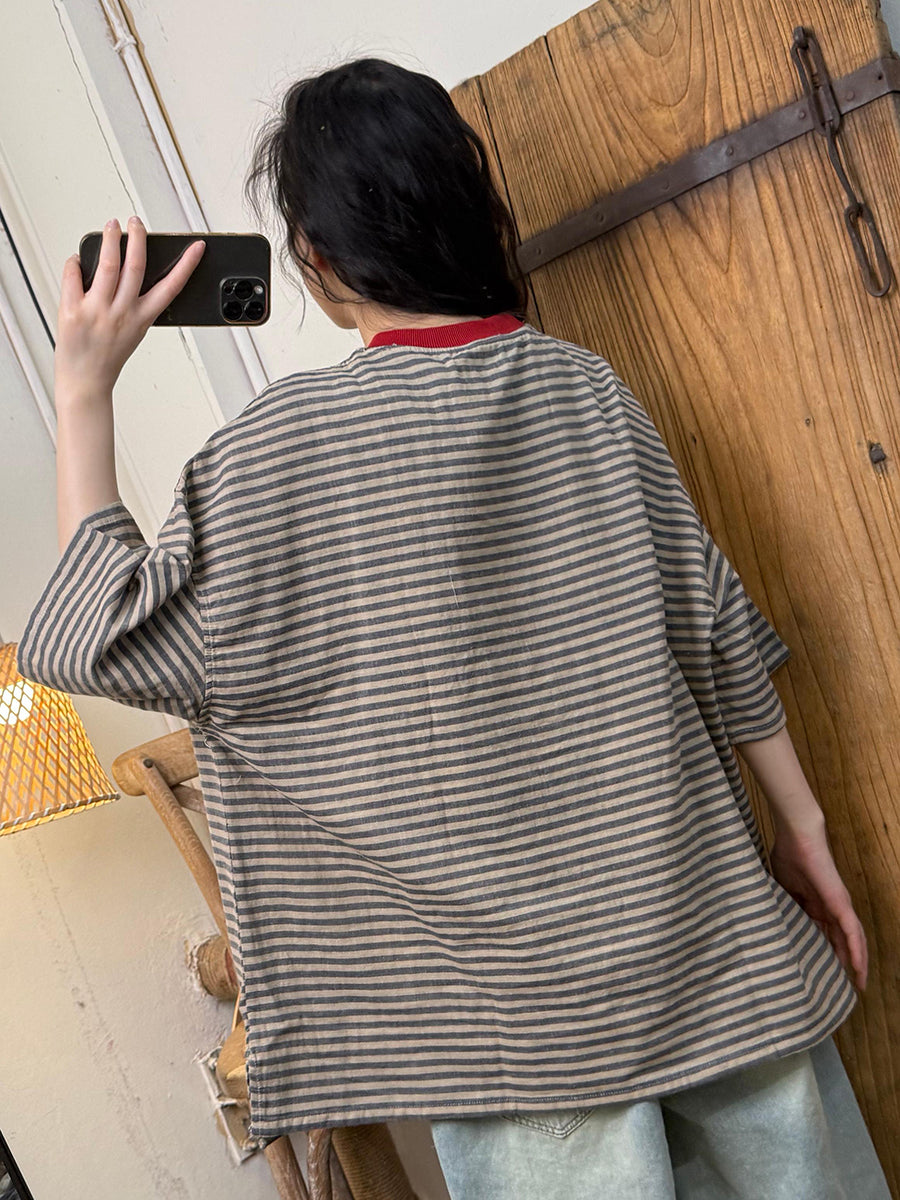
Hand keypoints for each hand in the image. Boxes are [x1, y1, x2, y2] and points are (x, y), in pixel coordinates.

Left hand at [55, 216, 204, 395]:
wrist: (85, 381)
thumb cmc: (108, 357)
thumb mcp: (133, 332)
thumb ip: (132, 303)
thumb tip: (123, 267)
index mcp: (142, 318)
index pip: (171, 287)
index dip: (186, 265)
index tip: (197, 247)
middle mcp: (122, 312)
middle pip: (136, 265)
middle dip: (138, 238)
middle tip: (136, 223)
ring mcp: (97, 310)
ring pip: (109, 264)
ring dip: (111, 239)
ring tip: (112, 226)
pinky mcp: (72, 310)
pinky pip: (73, 275)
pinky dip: (76, 262)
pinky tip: (78, 259)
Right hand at [768, 822, 867, 990]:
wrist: (796, 837)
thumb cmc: (788, 856)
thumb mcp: (783, 890)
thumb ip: (785, 907)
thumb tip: (774, 928)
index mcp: (816, 904)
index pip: (824, 934)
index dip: (824, 952)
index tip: (820, 970)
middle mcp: (831, 907)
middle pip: (841, 940)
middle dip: (843, 962)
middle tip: (843, 984)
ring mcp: (838, 905)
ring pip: (853, 939)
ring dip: (857, 962)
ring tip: (859, 983)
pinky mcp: (841, 903)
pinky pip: (852, 932)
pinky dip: (856, 951)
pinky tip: (858, 968)